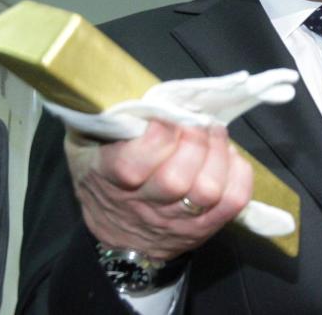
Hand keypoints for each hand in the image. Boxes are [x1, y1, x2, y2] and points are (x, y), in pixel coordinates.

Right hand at [66, 120, 252, 260]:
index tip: (166, 117)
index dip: (157, 136)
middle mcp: (144, 204)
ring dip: (218, 154)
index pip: (132, 165)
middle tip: (196, 120)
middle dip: (193, 139)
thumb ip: (98, 120)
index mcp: (109, 179)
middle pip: (176, 179)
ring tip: (213, 132)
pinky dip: (238, 173)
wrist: (119, 236)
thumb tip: (118, 86)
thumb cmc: (102, 179)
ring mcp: (177, 219)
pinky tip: (227, 156)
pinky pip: (233, 202)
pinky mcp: (204, 227)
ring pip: (207, 190)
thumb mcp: (83, 146)